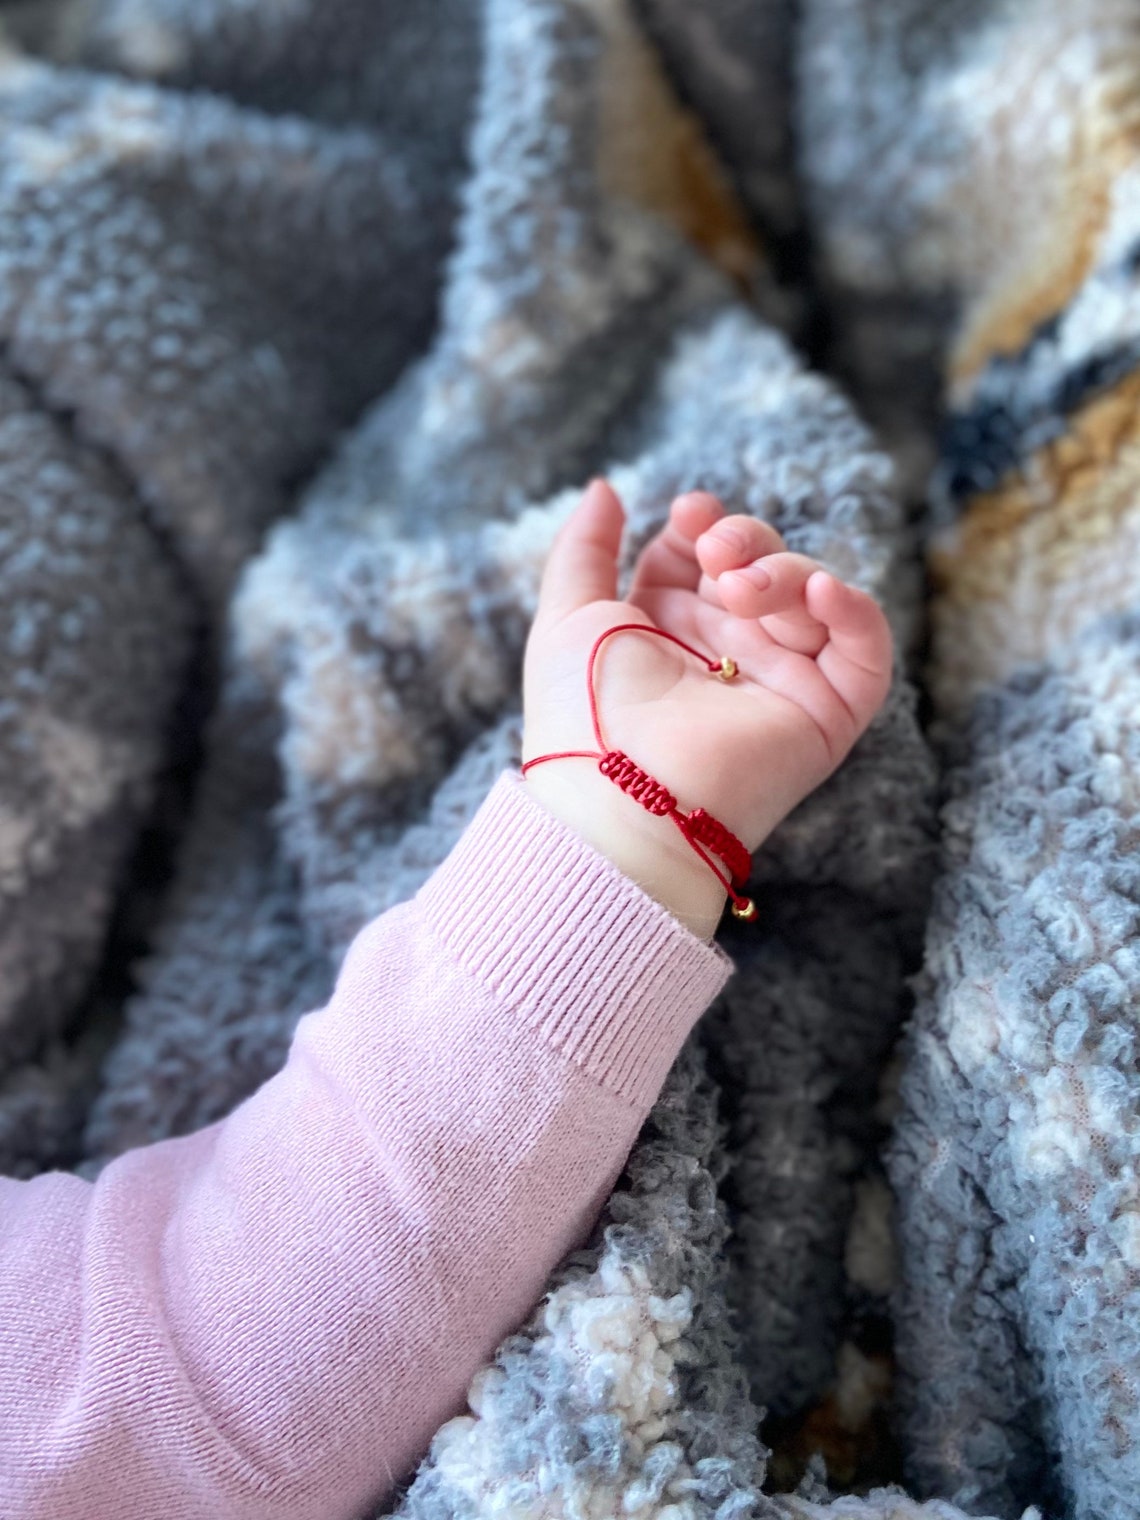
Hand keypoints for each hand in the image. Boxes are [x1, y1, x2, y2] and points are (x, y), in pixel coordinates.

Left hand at [522, 480, 892, 938]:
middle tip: (715, 555)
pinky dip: (855, 610)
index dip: (704, 527)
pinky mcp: (828, 712)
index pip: (706, 556)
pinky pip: (867, 651)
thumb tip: (605, 488)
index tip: (689, 516)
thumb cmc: (582, 714)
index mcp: (672, 631)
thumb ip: (586, 548)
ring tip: (740, 590)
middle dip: (747, 541)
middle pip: (765, 565)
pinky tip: (822, 589)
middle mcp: (730, 653)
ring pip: (813, 595)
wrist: (618, 796)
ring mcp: (782, 680)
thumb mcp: (568, 615)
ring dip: (783, 573)